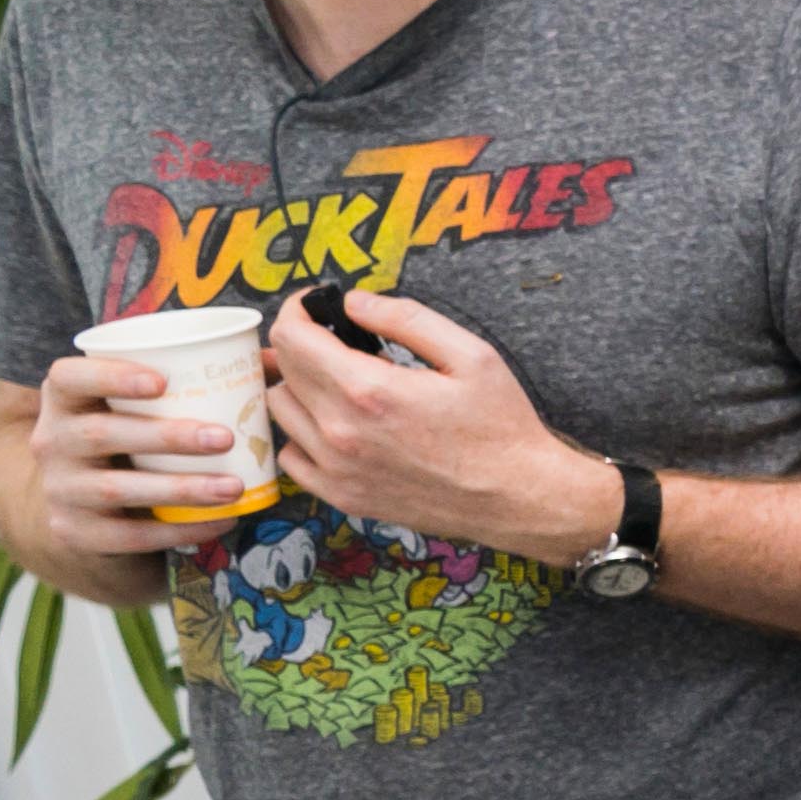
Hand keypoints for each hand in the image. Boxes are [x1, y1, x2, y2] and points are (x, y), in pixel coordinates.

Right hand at [24, 349, 251, 554]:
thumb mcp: (142, 408)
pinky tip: (223, 521)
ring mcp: (60, 490)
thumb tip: (271, 359)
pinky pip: (130, 535)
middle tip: (225, 437)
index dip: (110, 376)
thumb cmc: (131, 439)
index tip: (163, 380)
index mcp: (64, 400)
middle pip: (100, 434)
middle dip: (167, 436)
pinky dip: (180, 530)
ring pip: (118, 488)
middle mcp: (50, 442)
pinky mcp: (75, 533)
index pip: (69, 378)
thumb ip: (194, 379)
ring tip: (233, 487)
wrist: (89, 507)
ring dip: (181, 488)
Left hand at [265, 289, 612, 557]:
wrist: (520, 497)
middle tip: (335, 341)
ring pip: (281, 410)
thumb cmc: (502, 428)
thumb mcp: (471, 355)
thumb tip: (354, 301)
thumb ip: (406, 319)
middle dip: (301, 343)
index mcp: (369, 390)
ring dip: (300, 388)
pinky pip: (292, 456)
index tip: (316, 305)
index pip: (292, 337)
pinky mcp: (342, 495)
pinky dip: (303, 435)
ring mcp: (337, 468)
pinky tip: (337, 427)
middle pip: (282, 369)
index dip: (298, 310)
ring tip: (336, 383)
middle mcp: (340, 431)